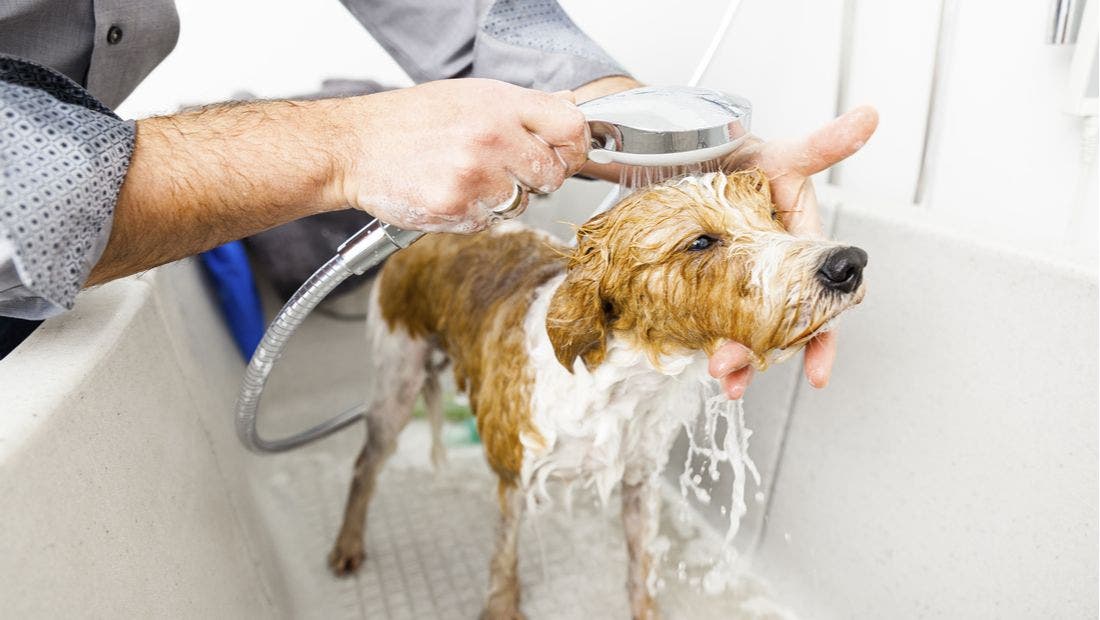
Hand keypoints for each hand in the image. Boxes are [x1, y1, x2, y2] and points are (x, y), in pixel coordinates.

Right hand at [332, 78, 589, 232]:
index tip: (564, 152)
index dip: (573, 145)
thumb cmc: (411, 120)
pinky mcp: (456, 208)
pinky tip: (450, 192)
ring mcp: (474, 176)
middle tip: (505, 168)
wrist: (356, 146)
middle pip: (551, 173)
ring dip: (502, 198)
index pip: (569, 126)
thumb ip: (522, 106)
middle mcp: (491, 138)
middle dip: (535, 176)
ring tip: (468, 177)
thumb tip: (568, 108)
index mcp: (499, 105)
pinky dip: (475, 214)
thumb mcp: (471, 96)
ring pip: (522, 202)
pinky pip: (490, 222)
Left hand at [709, 106, 878, 397]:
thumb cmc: (741, 154)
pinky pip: (707, 318)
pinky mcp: (701, 283)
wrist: (683, 152)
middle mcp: (772, 273)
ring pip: (741, 329)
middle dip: (760, 354)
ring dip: (732, 356)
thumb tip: (868, 118)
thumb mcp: (782, 154)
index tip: (818, 373)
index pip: (818, 302)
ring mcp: (735, 281)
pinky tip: (696, 356)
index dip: (820, 339)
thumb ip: (823, 144)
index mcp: (799, 250)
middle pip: (775, 326)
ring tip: (719, 373)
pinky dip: (703, 340)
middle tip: (736, 371)